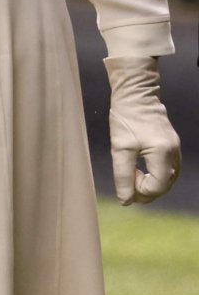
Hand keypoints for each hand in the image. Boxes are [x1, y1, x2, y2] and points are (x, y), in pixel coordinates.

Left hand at [105, 56, 180, 204]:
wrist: (136, 94)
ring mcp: (176, 149)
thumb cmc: (125, 118)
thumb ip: (123, 175)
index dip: (142, 192)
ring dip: (152, 185)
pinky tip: (142, 172)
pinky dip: (157, 176)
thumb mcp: (119, 148)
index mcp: (162, 152)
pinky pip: (169, 169)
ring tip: (133, 180)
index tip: (127, 183)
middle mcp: (174, 152)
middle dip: (147, 191)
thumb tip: (126, 200)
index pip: (158, 186)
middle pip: (166, 185)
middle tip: (128, 188)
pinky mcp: (173, 145)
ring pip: (169, 179)